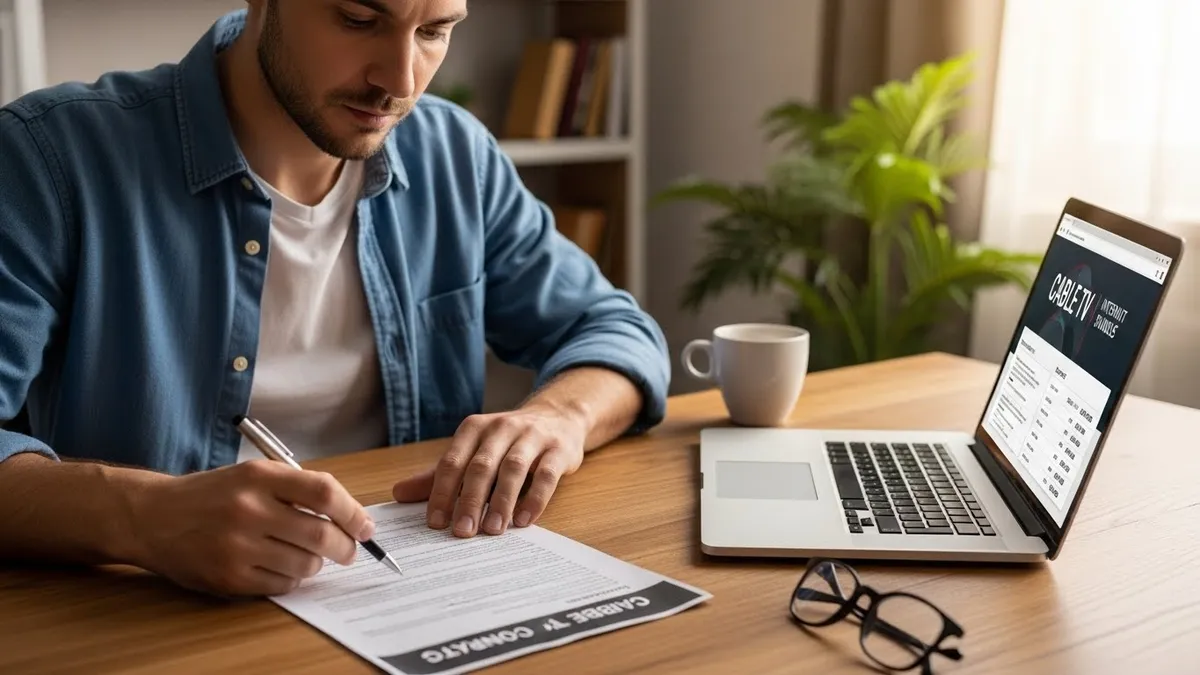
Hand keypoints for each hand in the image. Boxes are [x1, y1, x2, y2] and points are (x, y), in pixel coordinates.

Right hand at [127, 460, 374, 596]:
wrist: (151, 517)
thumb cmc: (211, 495)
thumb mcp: (251, 474)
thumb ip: (296, 489)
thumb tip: (348, 517)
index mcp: (259, 476)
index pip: (324, 493)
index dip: (353, 512)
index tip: (366, 526)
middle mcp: (248, 509)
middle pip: (321, 534)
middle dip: (345, 547)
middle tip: (349, 550)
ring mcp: (237, 546)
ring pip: (305, 564)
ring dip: (317, 564)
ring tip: (308, 555)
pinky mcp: (228, 577)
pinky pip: (282, 585)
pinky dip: (292, 578)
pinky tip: (281, 566)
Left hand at [391, 405, 586, 536]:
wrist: (558, 417)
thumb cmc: (508, 442)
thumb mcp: (473, 452)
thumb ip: (440, 474)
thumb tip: (399, 493)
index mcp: (474, 428)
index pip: (453, 462)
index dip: (442, 492)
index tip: (436, 523)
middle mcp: (501, 428)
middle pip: (481, 466)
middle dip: (470, 501)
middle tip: (462, 532)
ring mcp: (532, 437)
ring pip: (513, 469)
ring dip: (501, 501)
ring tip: (493, 530)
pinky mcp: (558, 449)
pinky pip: (546, 474)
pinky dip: (535, 498)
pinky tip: (524, 520)